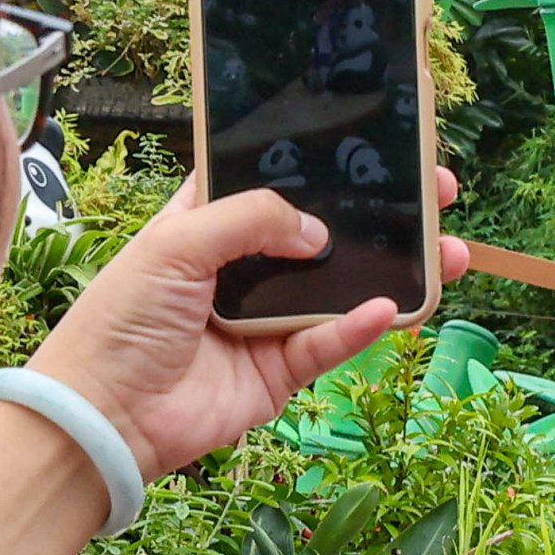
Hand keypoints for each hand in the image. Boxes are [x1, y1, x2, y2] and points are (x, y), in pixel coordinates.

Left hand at [29, 167, 470, 480]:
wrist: (107, 416)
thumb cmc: (121, 320)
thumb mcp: (176, 244)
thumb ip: (251, 219)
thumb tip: (319, 231)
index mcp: (207, 224)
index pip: (270, 180)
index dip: (318, 161)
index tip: (371, 139)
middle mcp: (242, 268)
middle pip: (323, 233)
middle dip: (378, 213)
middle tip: (433, 190)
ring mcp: (266, 319)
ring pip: (343, 287)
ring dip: (394, 270)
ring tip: (447, 251)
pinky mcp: (281, 370)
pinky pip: (332, 342)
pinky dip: (363, 326)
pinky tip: (393, 307)